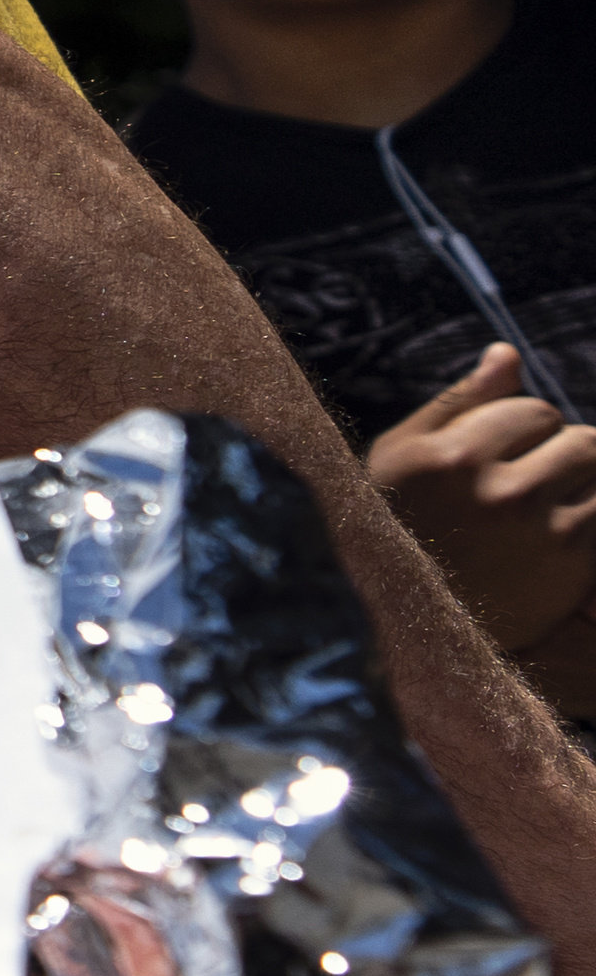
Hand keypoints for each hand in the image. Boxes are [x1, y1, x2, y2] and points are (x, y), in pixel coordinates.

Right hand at [366, 346, 595, 655]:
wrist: (414, 624)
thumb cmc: (399, 526)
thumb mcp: (402, 458)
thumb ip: (460, 403)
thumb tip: (508, 352)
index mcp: (452, 458)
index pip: (533, 410)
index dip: (522, 428)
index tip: (498, 456)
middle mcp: (501, 492)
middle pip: (581, 439)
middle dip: (562, 452)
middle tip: (529, 481)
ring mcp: (544, 532)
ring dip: (583, 484)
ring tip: (544, 507)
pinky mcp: (573, 565)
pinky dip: (589, 516)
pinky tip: (554, 537)